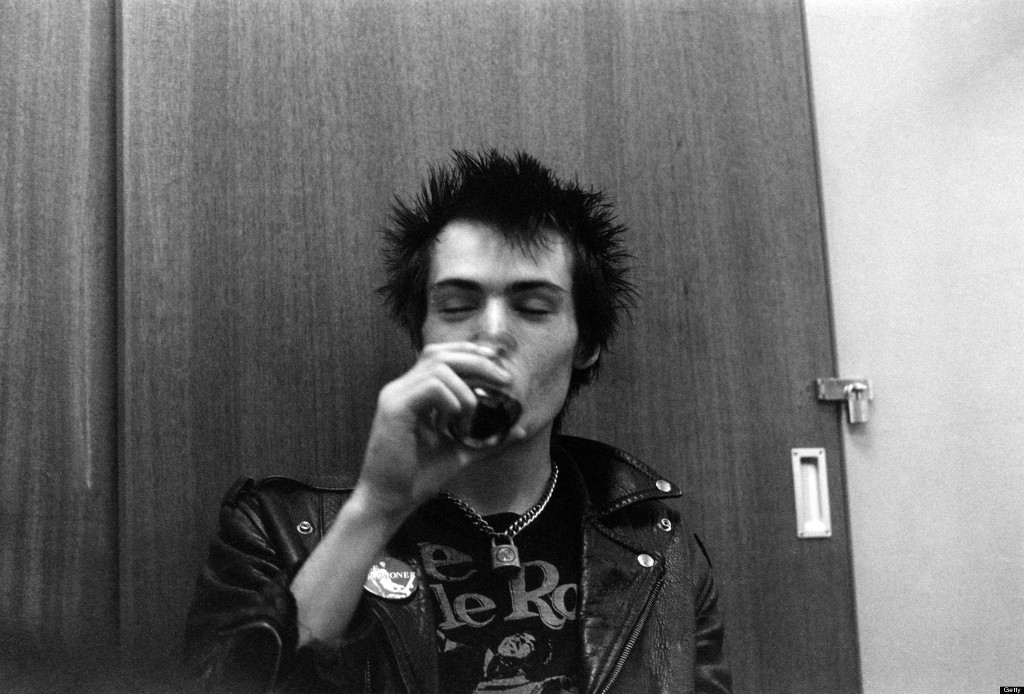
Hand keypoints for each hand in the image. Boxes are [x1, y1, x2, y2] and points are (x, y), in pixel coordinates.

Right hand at [355, 342, 516, 519]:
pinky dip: (451, 399)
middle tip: (504, 378)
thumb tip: (520, 429)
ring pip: (438, 366)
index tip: (498, 362)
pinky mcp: (394, 409)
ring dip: (465, 388)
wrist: (389, 501)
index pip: (440, 355)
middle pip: (441, 353)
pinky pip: (430, 387)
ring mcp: (395, 396)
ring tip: (471, 414)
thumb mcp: (461, 451)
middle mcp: (401, 388)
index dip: (470, 352)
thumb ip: (488, 438)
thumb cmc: (418, 477)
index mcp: (412, 392)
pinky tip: (455, 420)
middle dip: (477, 361)